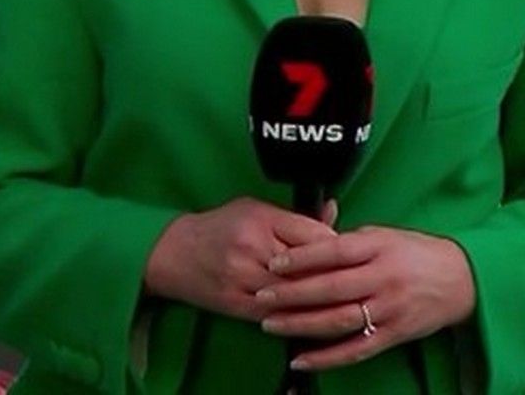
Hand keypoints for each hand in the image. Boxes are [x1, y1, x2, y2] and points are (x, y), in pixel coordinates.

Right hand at [144, 198, 336, 320]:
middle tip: (350, 278)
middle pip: (307, 267)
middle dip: (332, 275)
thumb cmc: (220, 226)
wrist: (173, 253)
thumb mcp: (256, 209)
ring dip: (317, 299)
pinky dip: (295, 314)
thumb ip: (295, 216)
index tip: (349, 253)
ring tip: (336, 298)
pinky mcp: (235, 304)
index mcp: (261, 219)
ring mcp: (243, 279)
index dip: (337, 247)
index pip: (313, 235)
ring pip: (294, 294)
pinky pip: (275, 314)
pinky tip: (310, 314)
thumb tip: (334, 210)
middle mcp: (252, 248)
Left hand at [255, 225, 475, 371]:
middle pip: (331, 288)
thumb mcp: (386, 236)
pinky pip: (354, 350)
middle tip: (262, 296)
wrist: (461, 279)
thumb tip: (309, 244)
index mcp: (380, 248)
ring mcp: (389, 309)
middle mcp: (383, 278)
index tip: (275, 263)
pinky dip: (326, 357)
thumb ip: (350, 242)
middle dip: (291, 294)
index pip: (334, 251)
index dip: (302, 258)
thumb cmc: (417, 253)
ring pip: (338, 321)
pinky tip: (300, 359)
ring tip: (271, 324)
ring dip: (301, 325)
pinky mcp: (393, 334)